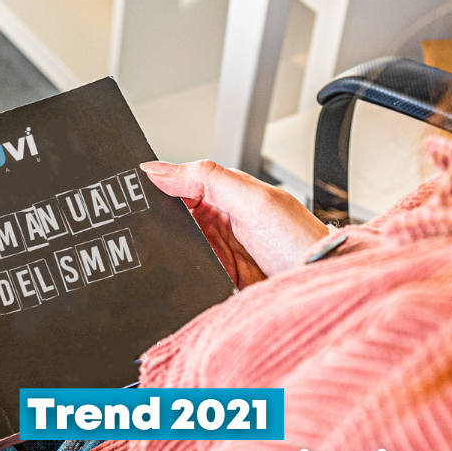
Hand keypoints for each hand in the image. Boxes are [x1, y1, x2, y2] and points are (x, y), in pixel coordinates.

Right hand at [140, 160, 328, 287]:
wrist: (320, 282)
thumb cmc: (300, 241)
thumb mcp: (254, 200)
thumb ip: (208, 179)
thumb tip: (159, 168)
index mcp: (229, 193)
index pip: (181, 182)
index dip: (157, 184)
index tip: (131, 189)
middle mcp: (222, 221)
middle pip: (174, 215)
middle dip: (156, 218)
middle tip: (136, 222)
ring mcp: (219, 251)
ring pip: (176, 245)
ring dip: (166, 247)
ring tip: (153, 248)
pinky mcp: (218, 278)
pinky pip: (187, 272)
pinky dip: (178, 273)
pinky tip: (172, 272)